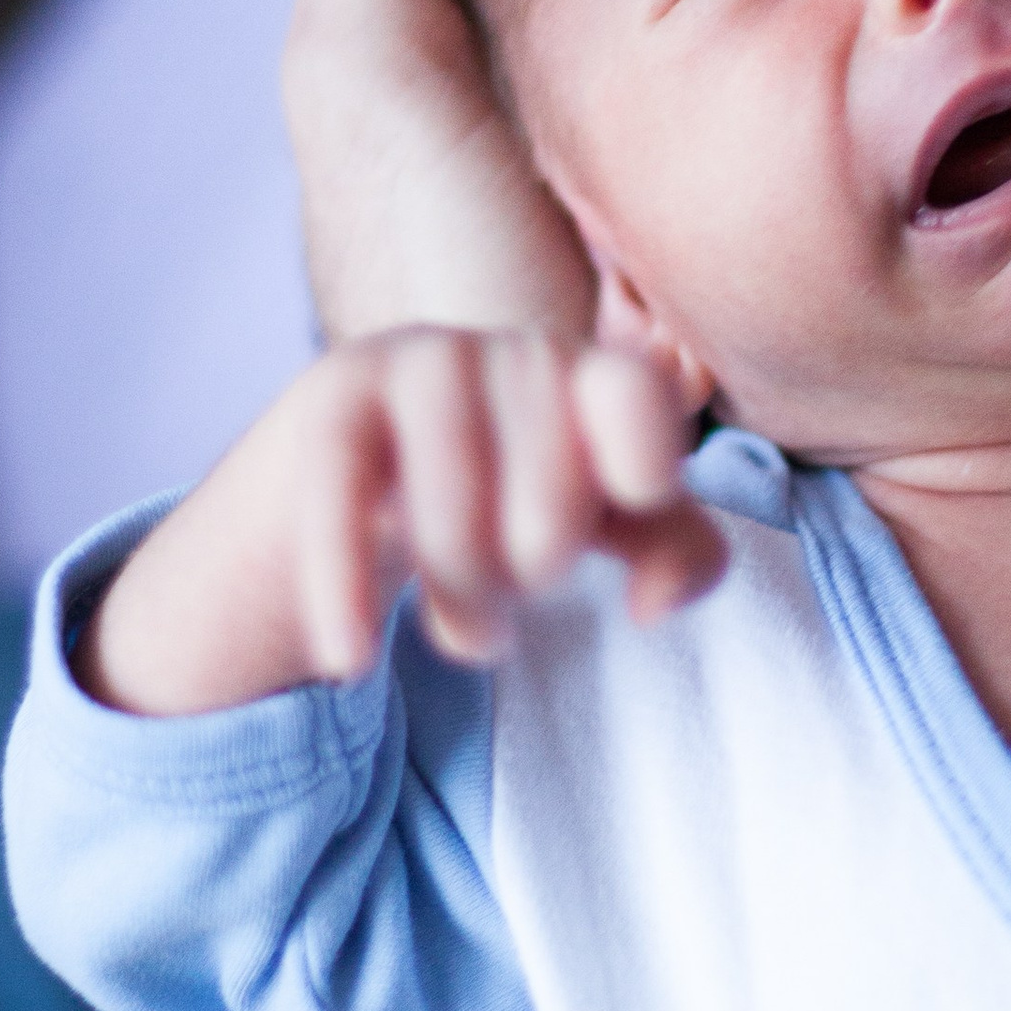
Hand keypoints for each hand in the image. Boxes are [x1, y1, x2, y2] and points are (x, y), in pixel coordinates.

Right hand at [81, 330, 725, 715]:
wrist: (362, 469)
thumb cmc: (510, 493)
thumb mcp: (606, 519)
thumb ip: (675, 551)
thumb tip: (652, 606)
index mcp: (590, 373)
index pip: (636, 402)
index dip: (643, 471)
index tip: (635, 506)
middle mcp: (512, 352)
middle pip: (545, 517)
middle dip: (532, 579)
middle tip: (518, 586)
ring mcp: (419, 364)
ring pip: (450, 529)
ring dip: (462, 606)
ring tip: (468, 626)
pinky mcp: (335, 402)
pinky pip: (340, 506)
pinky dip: (346, 594)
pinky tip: (353, 659)